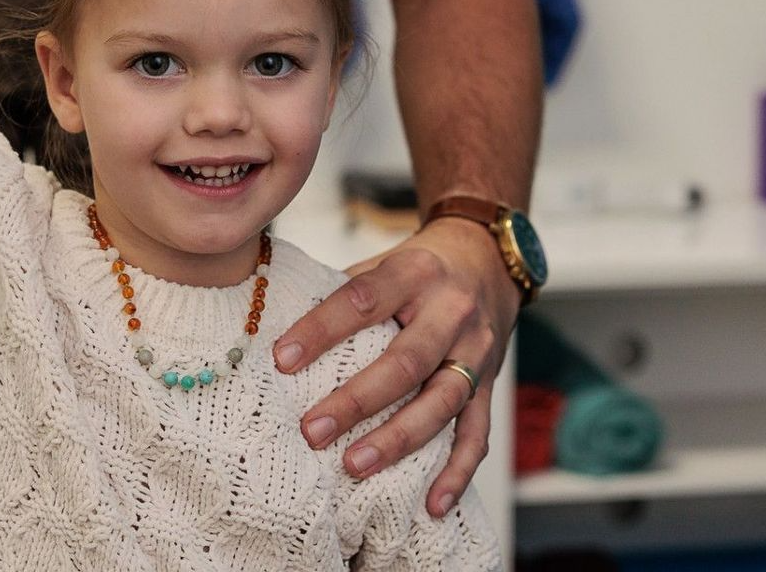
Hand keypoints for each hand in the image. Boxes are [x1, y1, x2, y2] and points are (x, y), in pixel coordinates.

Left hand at [274, 217, 519, 515]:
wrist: (487, 260)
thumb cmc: (417, 266)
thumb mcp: (383, 261)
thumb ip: (341, 292)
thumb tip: (274, 325)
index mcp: (414, 272)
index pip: (362, 300)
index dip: (321, 330)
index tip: (281, 359)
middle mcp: (451, 311)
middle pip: (404, 362)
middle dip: (356, 401)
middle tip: (311, 432)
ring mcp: (476, 351)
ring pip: (440, 402)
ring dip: (397, 440)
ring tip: (354, 466)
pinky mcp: (490, 384)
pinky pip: (477, 434)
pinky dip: (456, 473)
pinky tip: (431, 505)